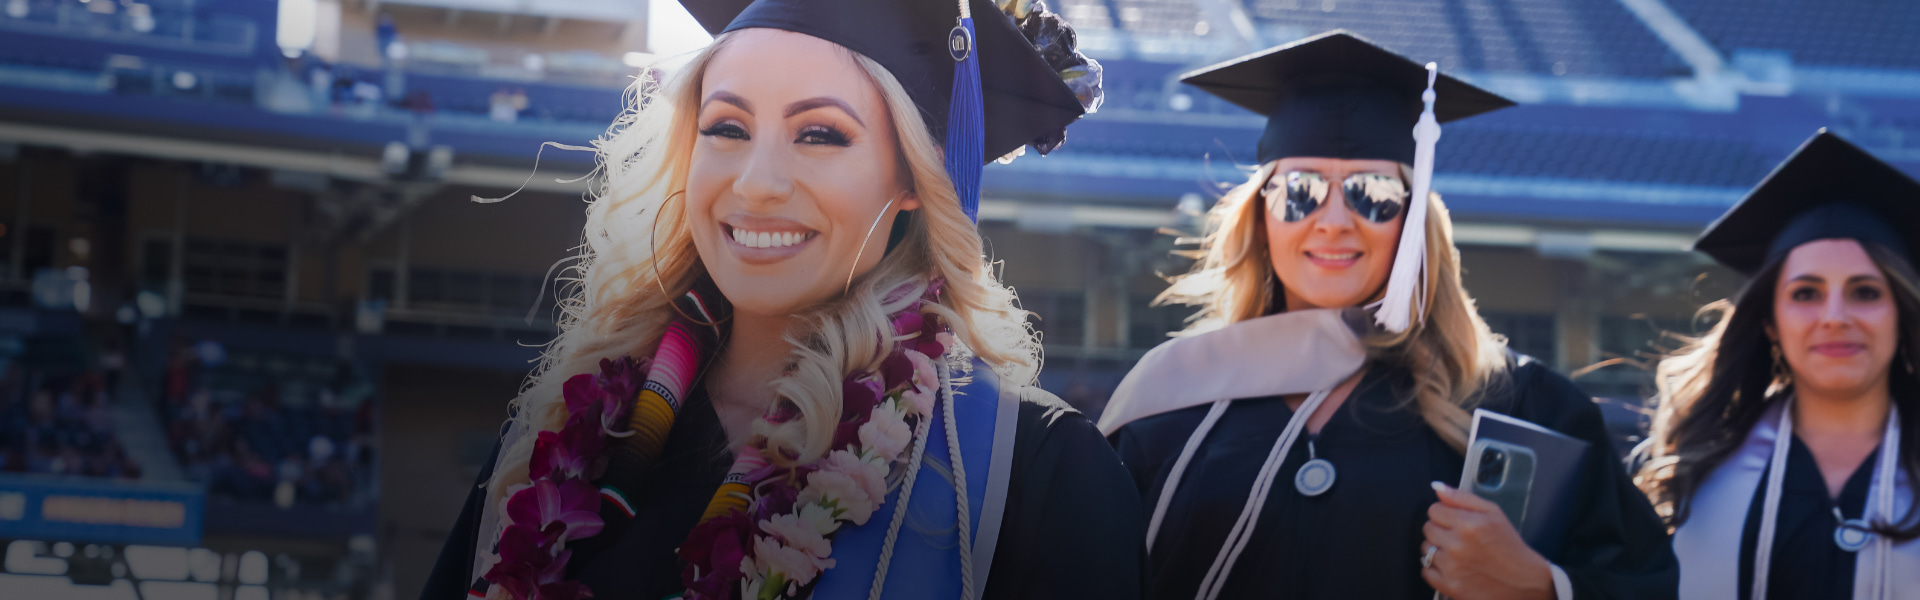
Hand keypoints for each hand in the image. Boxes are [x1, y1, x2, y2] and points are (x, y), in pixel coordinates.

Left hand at [1421, 481, 1555, 599]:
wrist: (1523, 580)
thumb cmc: (1509, 546)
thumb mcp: (1493, 513)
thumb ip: (1462, 498)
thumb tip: (1437, 487)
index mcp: (1469, 525)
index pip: (1434, 510)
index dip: (1445, 514)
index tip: (1455, 521)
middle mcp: (1457, 545)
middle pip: (1428, 528)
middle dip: (1441, 530)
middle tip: (1459, 538)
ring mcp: (1452, 567)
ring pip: (1425, 549)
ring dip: (1438, 549)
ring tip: (1459, 553)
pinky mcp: (1449, 585)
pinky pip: (1426, 571)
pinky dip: (1436, 569)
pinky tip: (1453, 567)